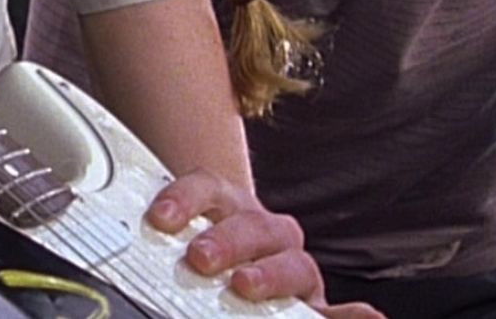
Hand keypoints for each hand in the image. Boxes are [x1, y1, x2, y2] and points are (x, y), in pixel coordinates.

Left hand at [148, 170, 385, 317]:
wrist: (227, 266)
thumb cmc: (198, 262)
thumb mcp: (175, 246)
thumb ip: (158, 244)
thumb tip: (129, 223)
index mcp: (228, 208)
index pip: (210, 189)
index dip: (186, 198)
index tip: (162, 218)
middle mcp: (265, 233)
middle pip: (254, 225)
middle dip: (228, 239)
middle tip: (200, 257)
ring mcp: (292, 268)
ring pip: (294, 262)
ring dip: (272, 273)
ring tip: (246, 286)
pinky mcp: (311, 306)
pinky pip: (335, 310)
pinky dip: (352, 316)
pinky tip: (366, 317)